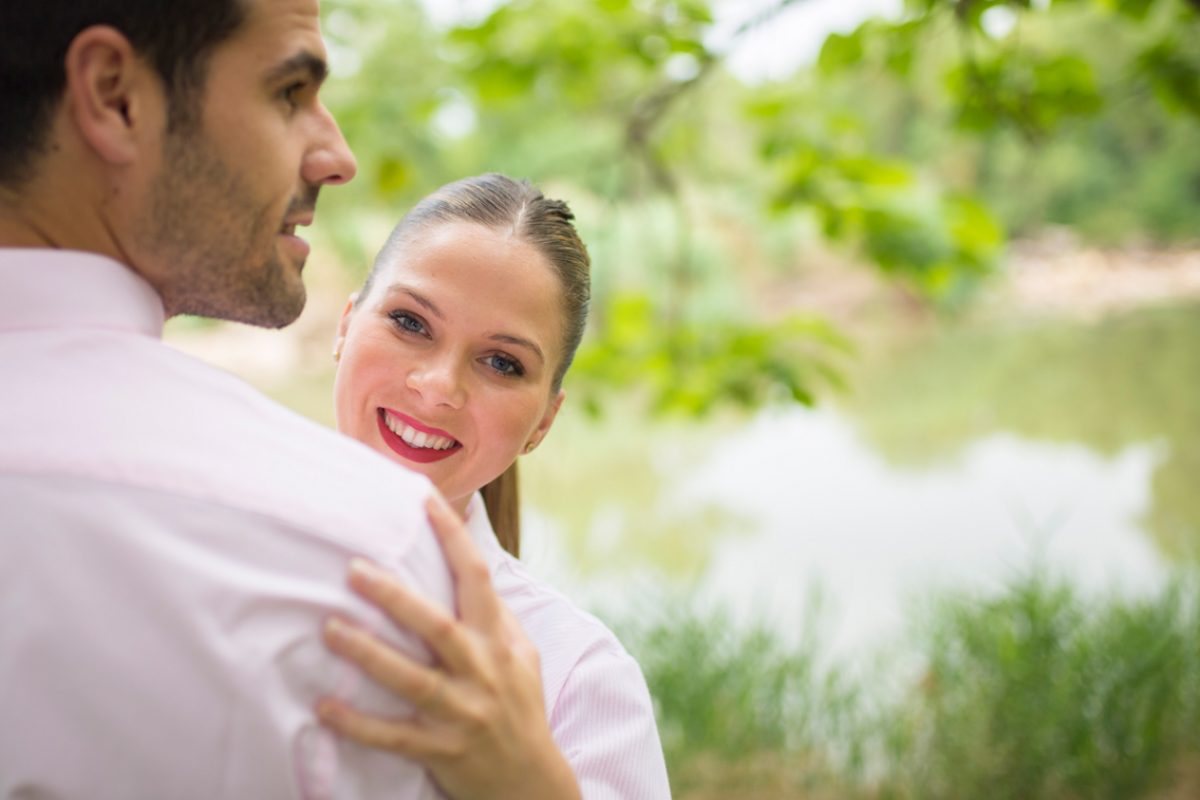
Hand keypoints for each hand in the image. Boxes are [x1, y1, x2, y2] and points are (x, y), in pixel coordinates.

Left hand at [317, 492, 580, 799]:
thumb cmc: (520, 709)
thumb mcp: (523, 657)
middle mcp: (483, 671)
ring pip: (412, 679)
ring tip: (330, 630)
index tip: (423, 500)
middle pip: (437, 626)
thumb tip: (469, 571)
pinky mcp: (443, 750)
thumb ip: (497, 618)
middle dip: (395, 597)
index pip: (477, 578)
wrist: (531, 784)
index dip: (451, 536)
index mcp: (499, 640)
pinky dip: (359, 723)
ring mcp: (464, 712)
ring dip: (369, 655)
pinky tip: (324, 708)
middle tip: (353, 570)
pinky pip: (394, 737)